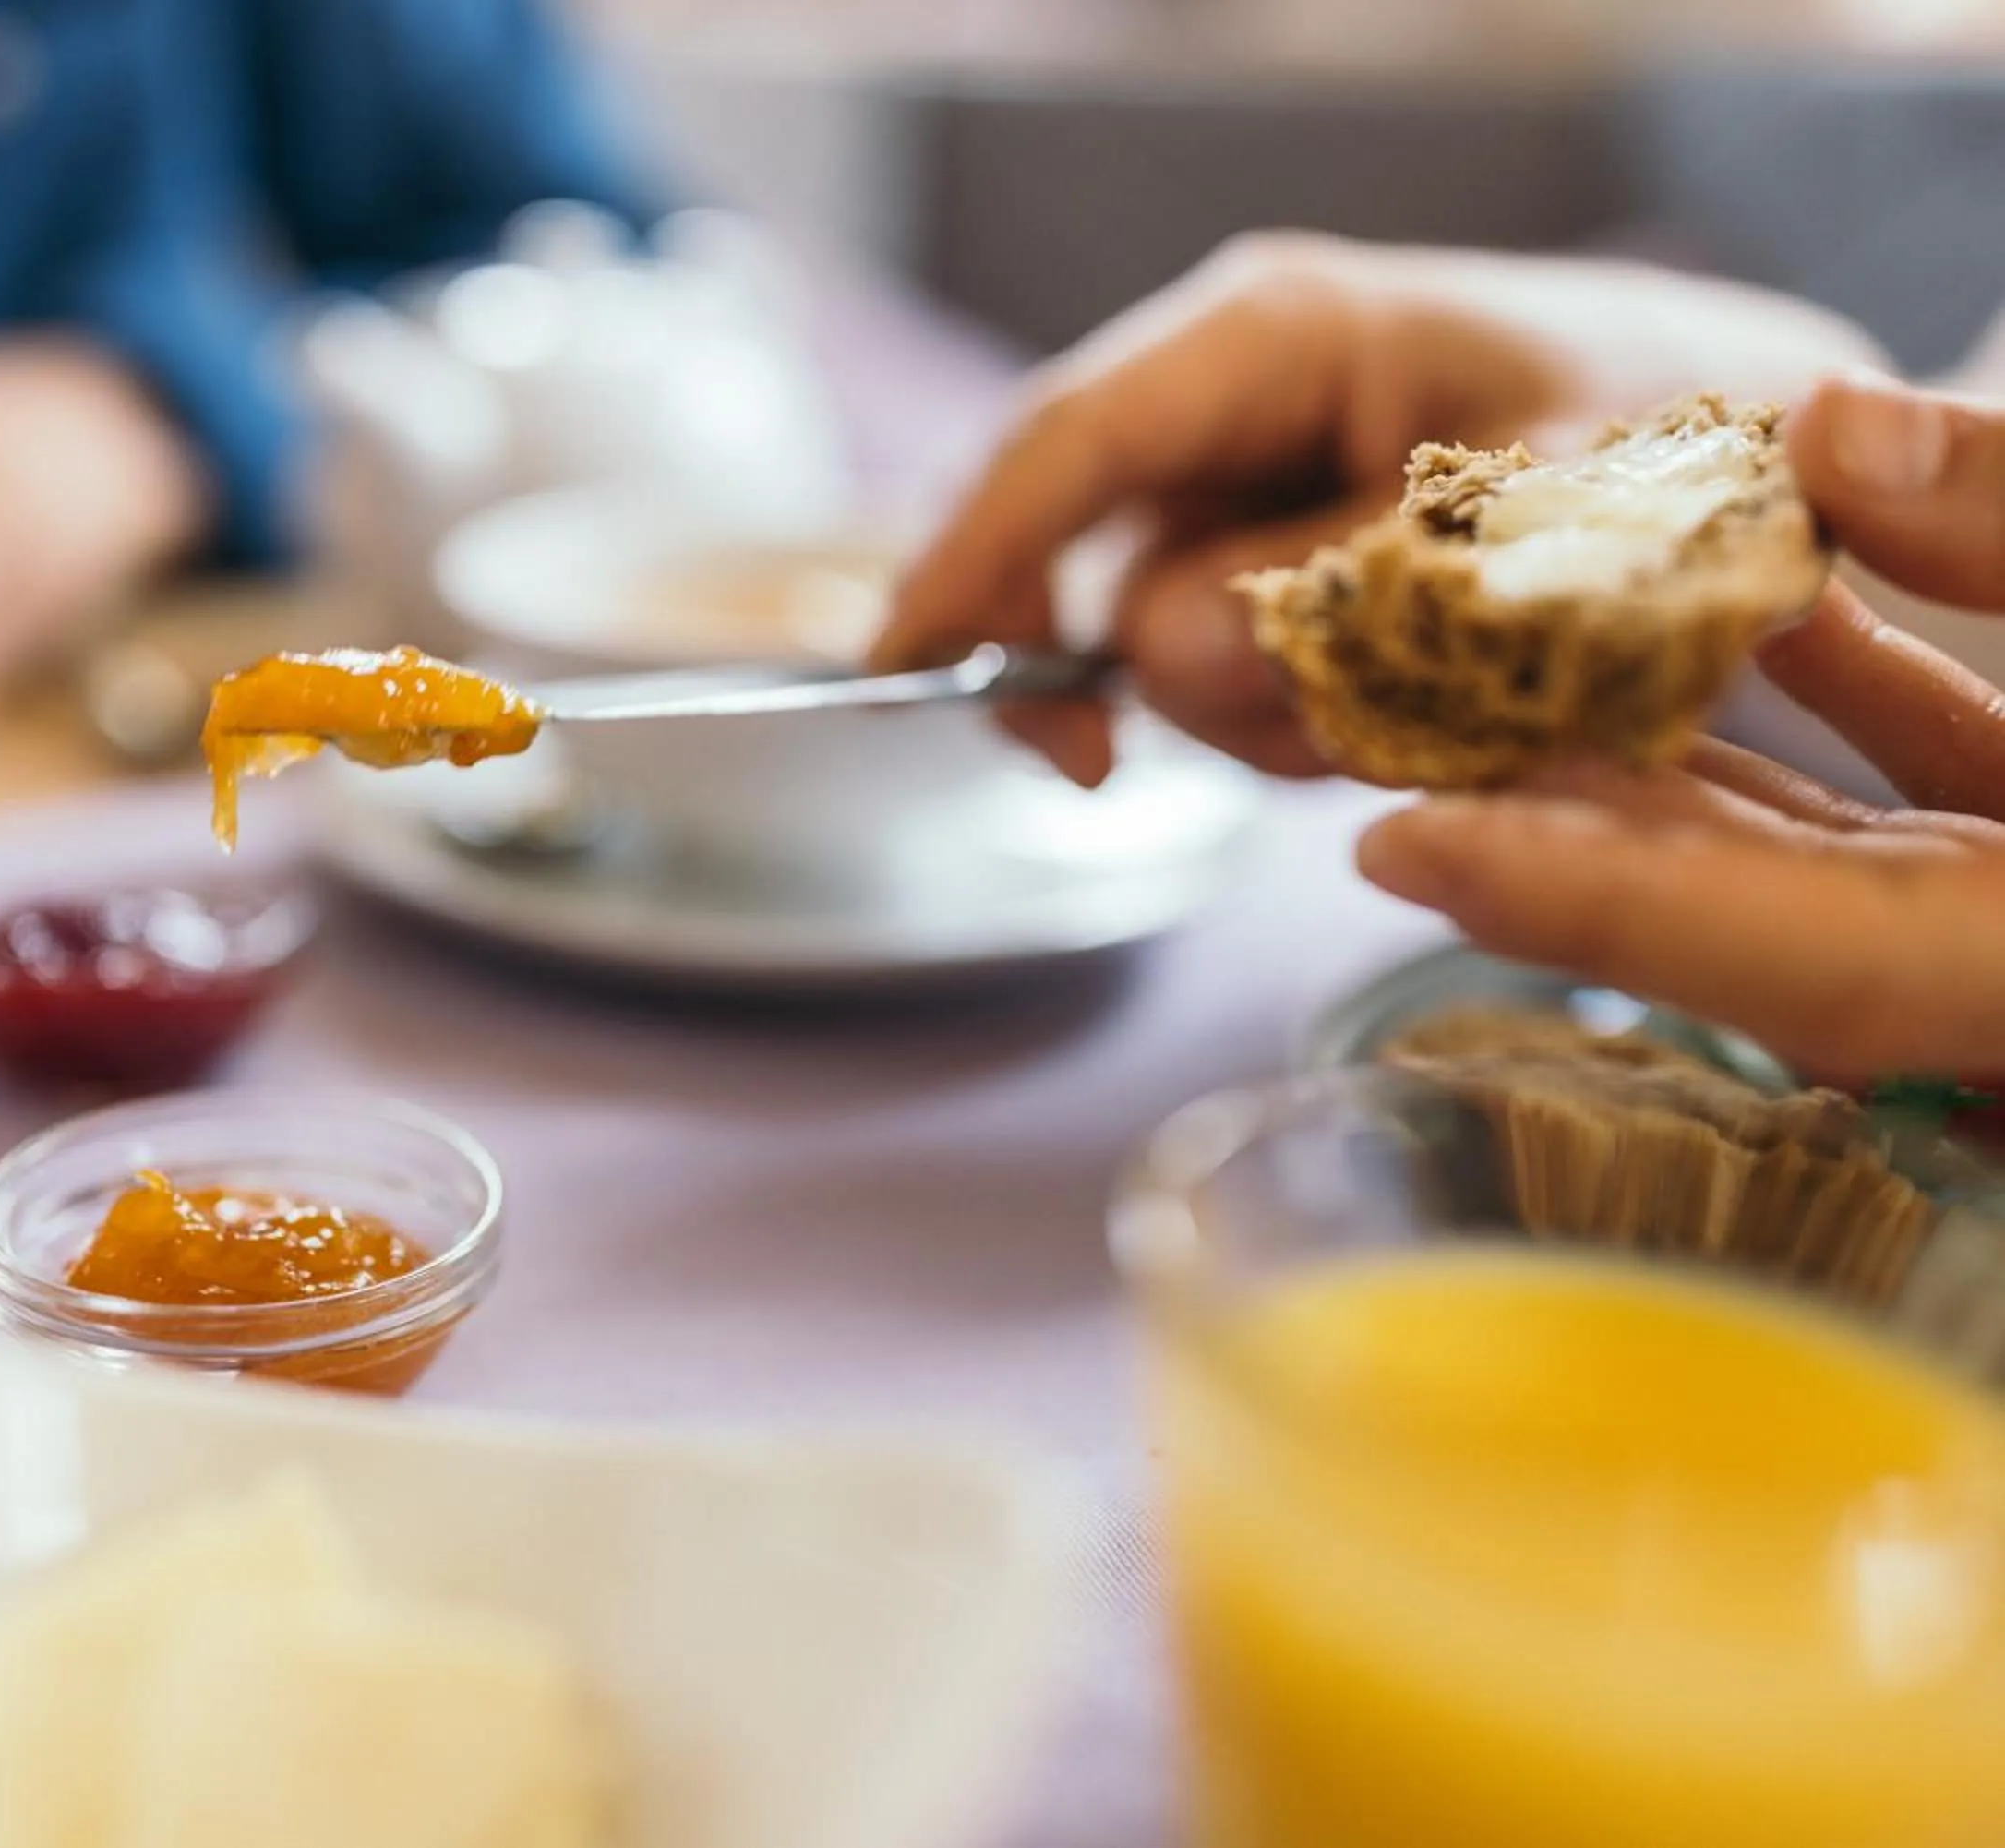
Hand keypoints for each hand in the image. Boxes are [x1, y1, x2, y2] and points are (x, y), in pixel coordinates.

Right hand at [872, 234, 1881, 784]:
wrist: (1759, 461)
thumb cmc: (1672, 452)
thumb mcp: (1528, 528)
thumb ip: (1329, 593)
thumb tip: (1145, 655)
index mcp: (1273, 335)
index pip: (1062, 444)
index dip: (963, 559)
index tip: (894, 673)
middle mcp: (1223, 393)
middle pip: (1064, 547)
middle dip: (1130, 673)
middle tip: (1159, 764)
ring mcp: (1234, 474)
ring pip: (1136, 633)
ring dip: (1240, 711)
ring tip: (1393, 708)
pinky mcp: (1258, 547)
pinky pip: (1204, 664)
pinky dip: (1281, 718)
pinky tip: (1386, 703)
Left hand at [1358, 377, 2004, 1079]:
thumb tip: (1829, 424)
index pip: (1816, 968)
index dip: (1605, 904)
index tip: (1395, 843)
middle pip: (1765, 933)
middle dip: (1570, 839)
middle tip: (1385, 746)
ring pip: (1833, 875)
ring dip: (1674, 772)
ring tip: (1505, 674)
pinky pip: (1936, 810)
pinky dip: (1846, 714)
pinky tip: (1755, 615)